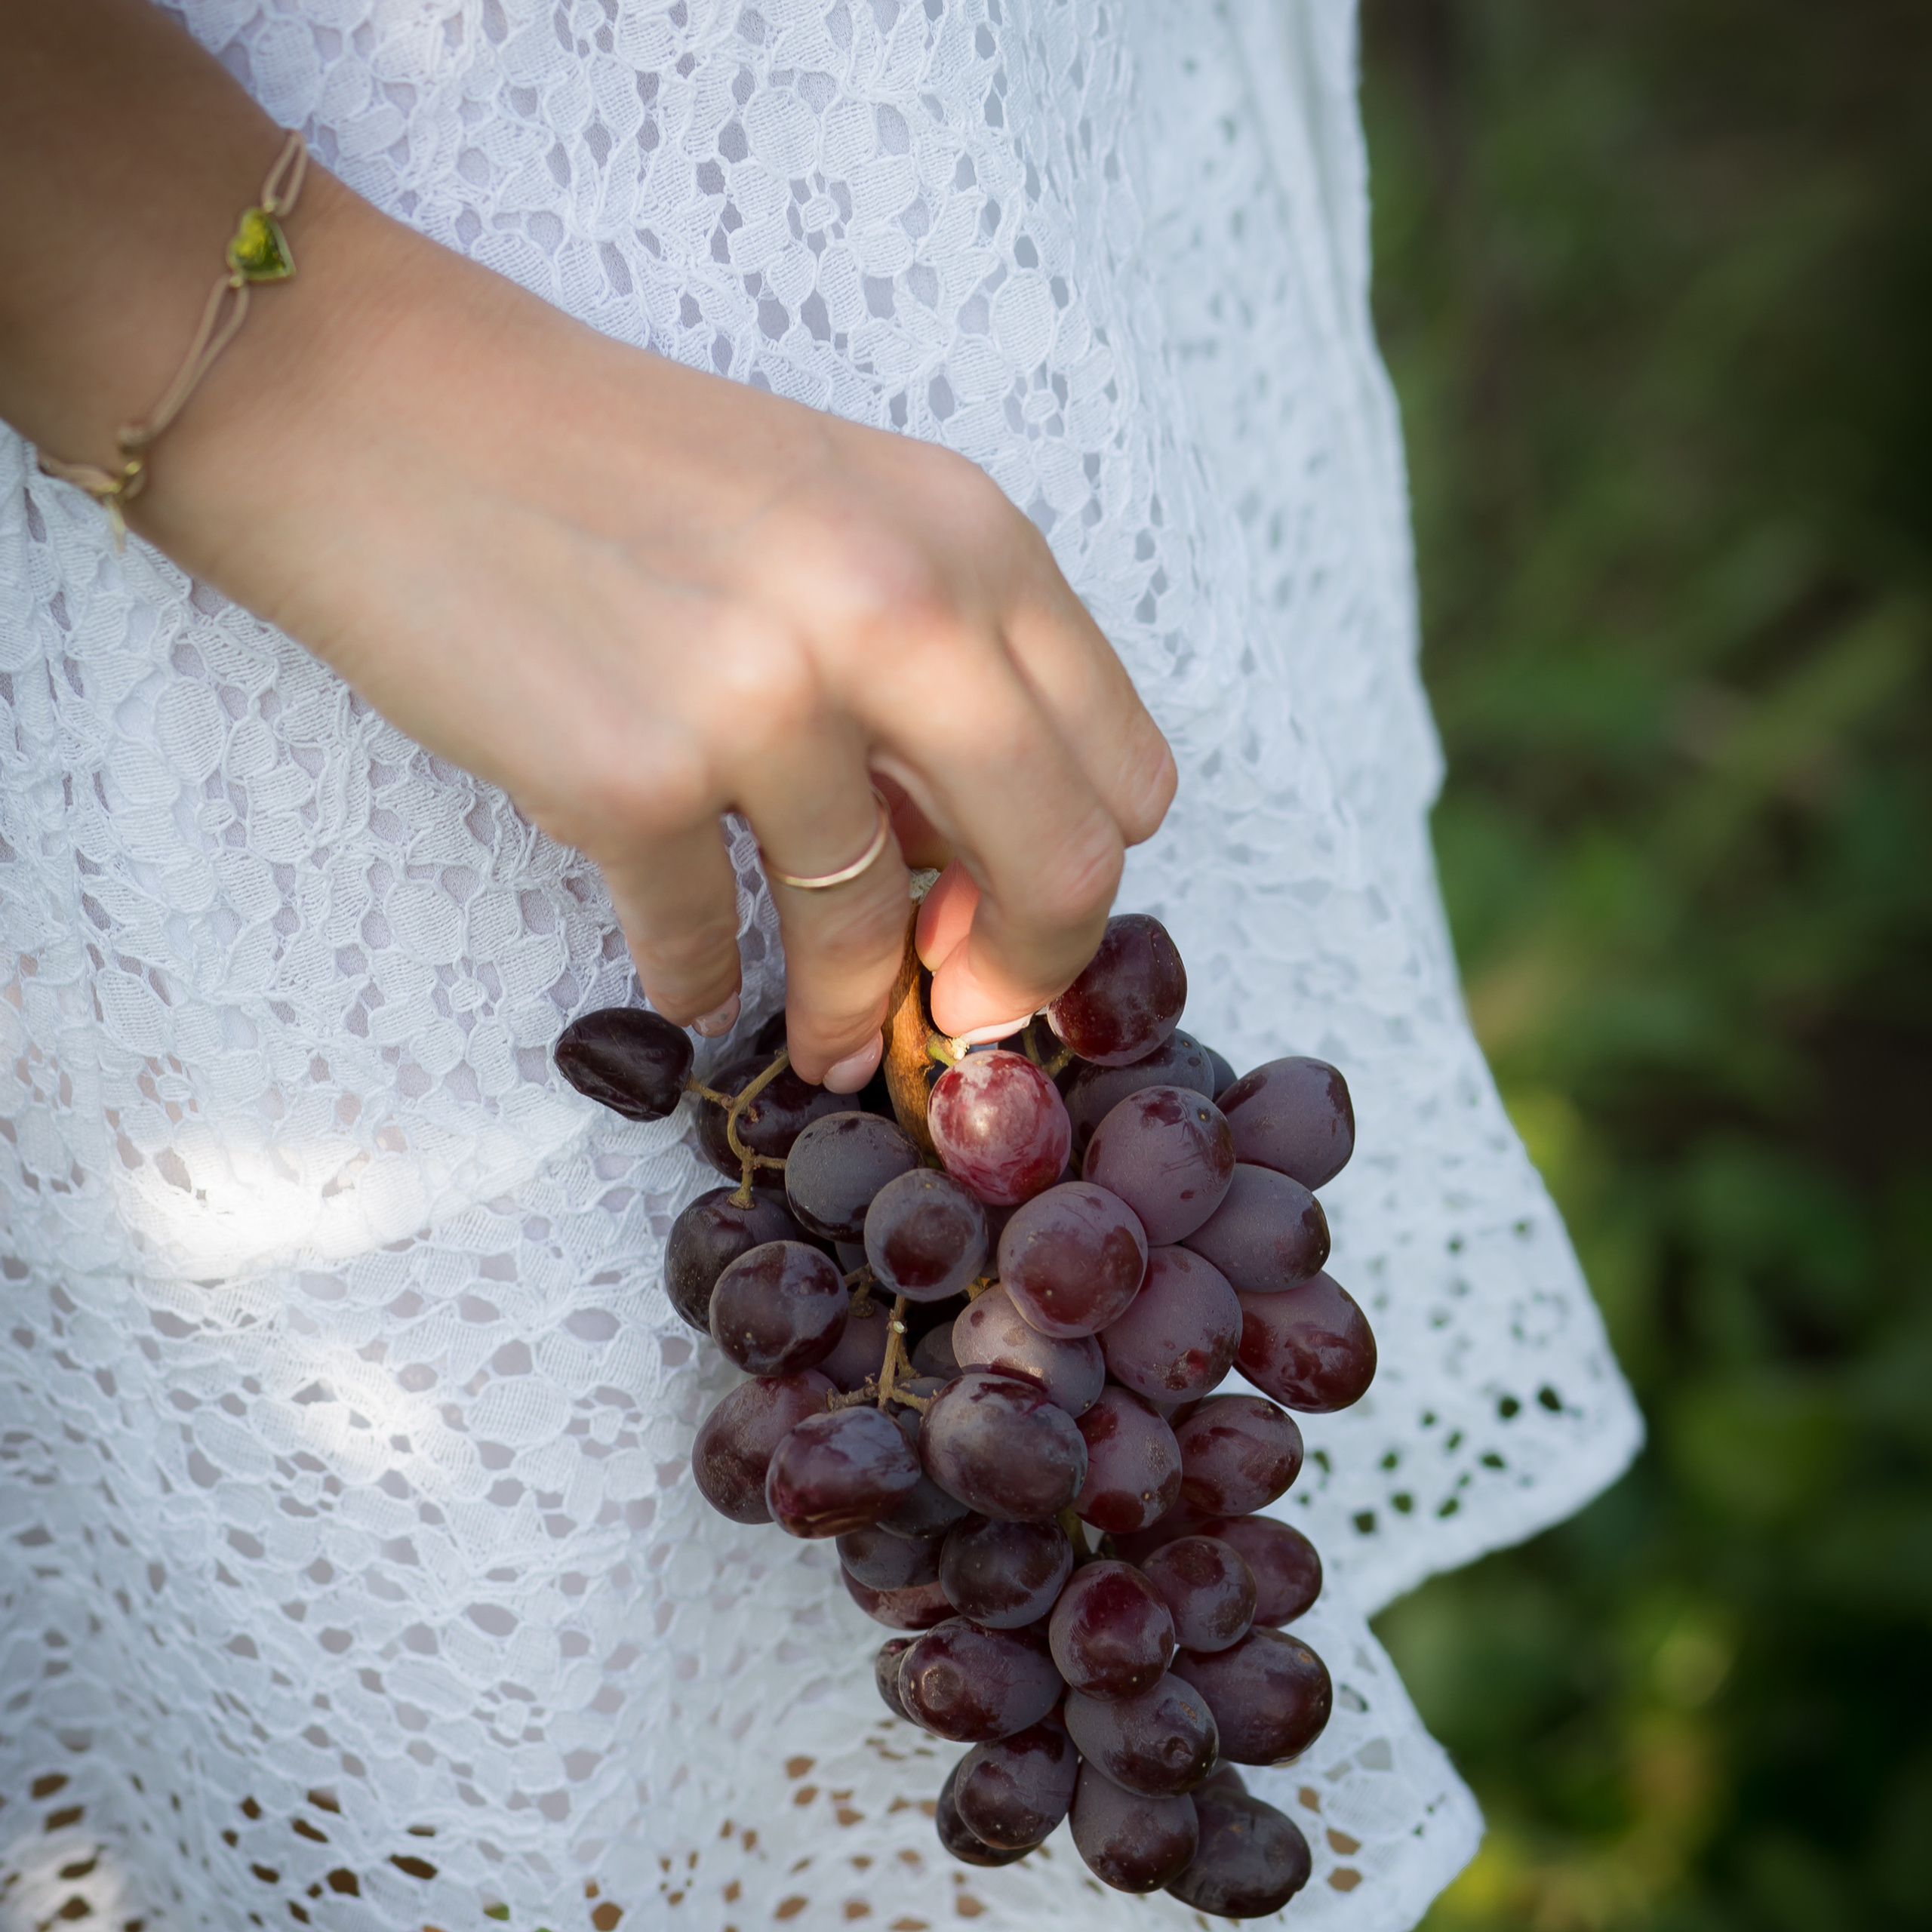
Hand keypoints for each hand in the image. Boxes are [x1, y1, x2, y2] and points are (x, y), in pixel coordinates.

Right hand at [137, 176, 1174, 1086]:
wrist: (383, 410)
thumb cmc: (620, 469)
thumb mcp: (837, 519)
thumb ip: (940, 671)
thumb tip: (968, 864)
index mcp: (970, 535)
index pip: (1122, 768)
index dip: (1080, 868)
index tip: (1010, 906)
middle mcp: (895, 608)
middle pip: (1058, 867)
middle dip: (1021, 974)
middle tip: (966, 1011)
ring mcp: (762, 698)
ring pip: (867, 932)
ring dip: (849, 1011)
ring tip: (829, 1041)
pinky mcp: (630, 779)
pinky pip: (705, 948)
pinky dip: (702, 983)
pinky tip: (691, 982)